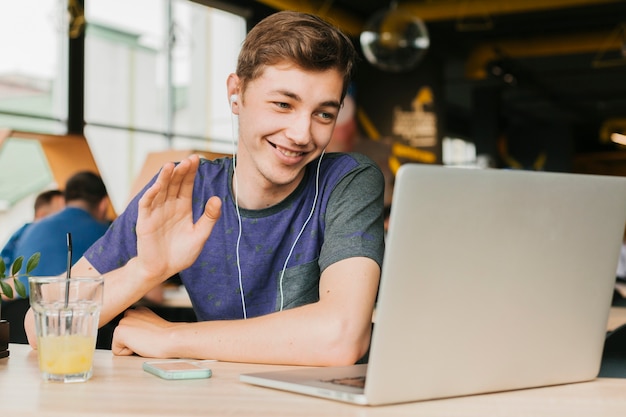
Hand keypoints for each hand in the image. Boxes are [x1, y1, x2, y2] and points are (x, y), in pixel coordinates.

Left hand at [111, 307, 178, 356]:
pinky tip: (140, 344)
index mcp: (139, 310)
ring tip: (144, 341)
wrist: (170, 338)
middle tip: (147, 339)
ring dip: (131, 346)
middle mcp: (129, 313)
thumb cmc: (166, 336)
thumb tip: (136, 334)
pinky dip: (127, 352)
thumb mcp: (153, 326)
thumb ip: (142, 325)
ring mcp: (123, 321)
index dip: (139, 338)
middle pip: (122, 337)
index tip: (151, 335)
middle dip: (132, 341)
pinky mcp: (119, 331)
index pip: (129, 330)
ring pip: (119, 343)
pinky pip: (117, 351)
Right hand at [135, 154, 221, 283]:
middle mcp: (169, 206)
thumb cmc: (181, 254)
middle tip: (189, 159)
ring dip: (165, 178)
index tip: (197, 158)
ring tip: (172, 166)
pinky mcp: (145, 221)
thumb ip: (209, 218)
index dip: (191, 172)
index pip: (186, 185)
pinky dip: (151, 194)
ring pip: (160, 190)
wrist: (162, 270)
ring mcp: (156, 212)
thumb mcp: (200, 235)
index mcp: (182, 207)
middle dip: (181, 171)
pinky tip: (157, 185)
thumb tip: (218, 199)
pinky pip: (146, 204)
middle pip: (174, 184)